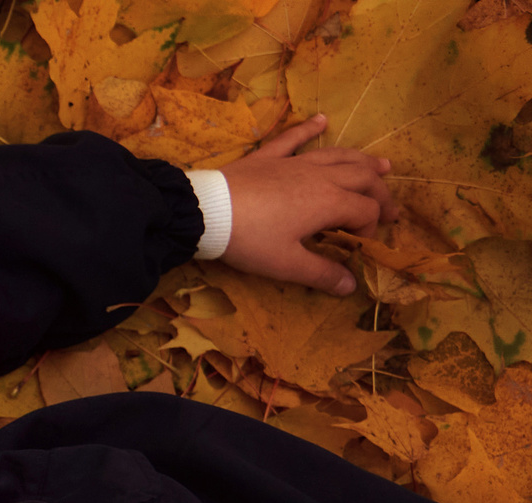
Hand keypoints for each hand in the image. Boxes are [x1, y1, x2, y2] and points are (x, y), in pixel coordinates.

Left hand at [217, 113, 396, 294]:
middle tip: (392, 209)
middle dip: (380, 193)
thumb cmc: (250, 240)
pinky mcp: (269, 156)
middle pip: (362, 178)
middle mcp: (320, 176)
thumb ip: (321, 274)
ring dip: (363, 160)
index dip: (370, 229)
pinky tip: (322, 119)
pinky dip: (310, 128)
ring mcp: (295, 162)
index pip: (365, 211)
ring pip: (338, 155)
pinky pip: (294, 137)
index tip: (359, 248)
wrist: (206, 211)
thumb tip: (350, 286)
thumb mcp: (286, 264)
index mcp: (330, 202)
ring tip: (383, 165)